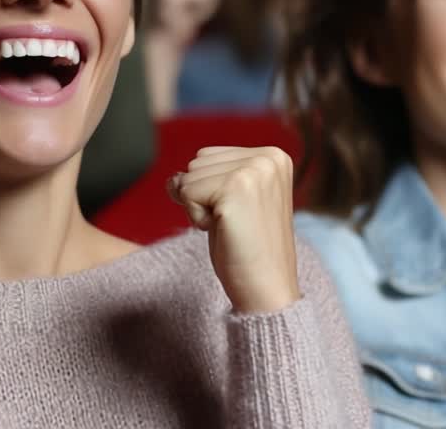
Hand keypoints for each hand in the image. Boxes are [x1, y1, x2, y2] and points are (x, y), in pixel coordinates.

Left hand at [168, 146, 300, 312]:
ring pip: (189, 177)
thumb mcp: (228, 203)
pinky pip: (186, 192)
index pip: (208, 155)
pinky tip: (224, 231)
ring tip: (231, 227)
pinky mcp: (236, 188)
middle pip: (197, 163)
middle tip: (235, 224)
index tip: (239, 214)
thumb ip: (205, 179)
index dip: (210, 190)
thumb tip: (172, 178)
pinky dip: (196, 217)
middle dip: (203, 198)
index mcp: (273, 156)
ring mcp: (254, 170)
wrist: (267, 289)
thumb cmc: (247, 250)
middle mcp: (267, 157)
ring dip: (199, 208)